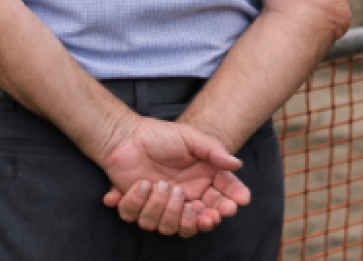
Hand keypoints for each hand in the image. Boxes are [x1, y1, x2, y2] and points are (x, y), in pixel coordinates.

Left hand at [99, 117, 249, 236]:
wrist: (126, 134)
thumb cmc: (159, 135)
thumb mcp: (190, 137)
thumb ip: (213, 150)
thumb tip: (237, 163)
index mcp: (201, 185)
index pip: (221, 203)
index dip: (227, 208)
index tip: (230, 206)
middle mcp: (183, 200)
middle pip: (197, 224)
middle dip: (201, 221)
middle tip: (202, 213)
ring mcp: (159, 206)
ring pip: (168, 227)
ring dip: (167, 210)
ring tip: (163, 185)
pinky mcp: (136, 206)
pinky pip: (137, 218)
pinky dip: (137, 203)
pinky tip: (141, 184)